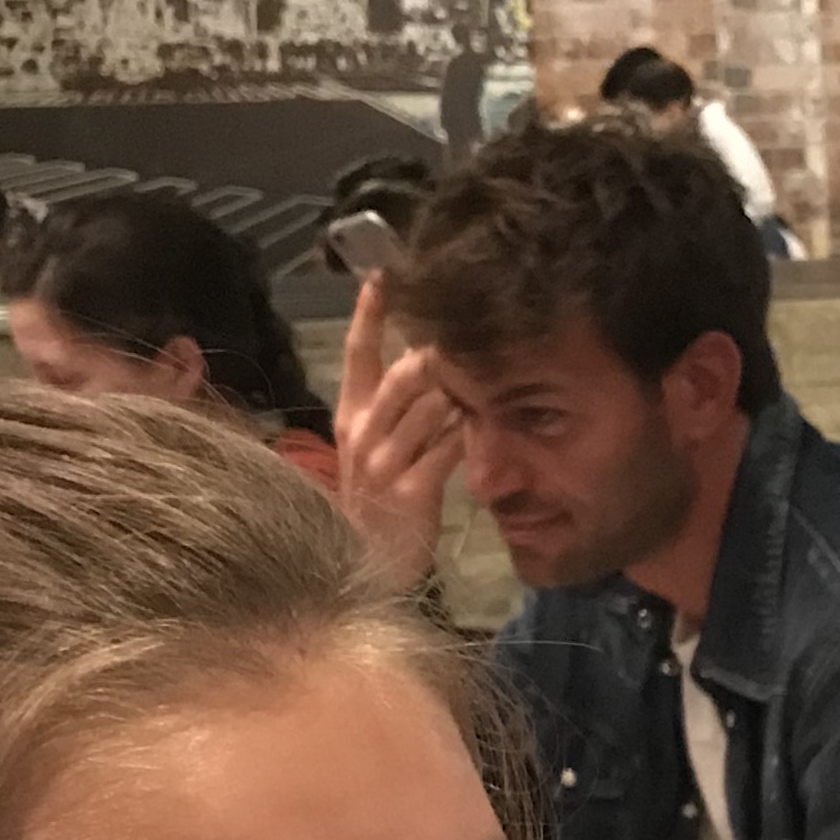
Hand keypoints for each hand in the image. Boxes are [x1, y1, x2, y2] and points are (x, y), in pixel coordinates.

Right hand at [333, 275, 468, 591]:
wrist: (365, 564)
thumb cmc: (378, 503)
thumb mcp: (376, 449)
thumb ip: (399, 409)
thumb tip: (433, 361)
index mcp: (350, 416)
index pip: (358, 353)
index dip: (370, 313)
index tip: (384, 275)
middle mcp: (362, 434)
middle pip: (402, 375)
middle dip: (438, 355)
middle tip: (468, 339)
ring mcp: (383, 463)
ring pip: (428, 407)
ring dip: (463, 391)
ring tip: (488, 380)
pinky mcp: (410, 491)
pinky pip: (448, 448)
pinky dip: (471, 433)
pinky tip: (489, 426)